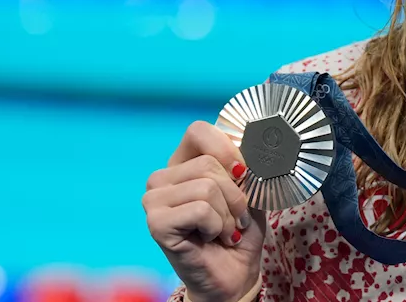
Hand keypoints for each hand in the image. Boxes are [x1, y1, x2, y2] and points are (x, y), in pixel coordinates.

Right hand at [144, 121, 266, 301]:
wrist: (235, 274)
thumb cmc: (239, 230)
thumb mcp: (249, 189)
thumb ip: (244, 164)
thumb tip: (250, 142)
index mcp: (183, 162)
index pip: (198, 130)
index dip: (227, 148)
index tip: (243, 173)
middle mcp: (163, 178)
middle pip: (208, 163)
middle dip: (235, 194)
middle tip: (235, 217)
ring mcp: (154, 201)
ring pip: (207, 186)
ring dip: (228, 214)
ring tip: (224, 230)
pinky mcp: (156, 224)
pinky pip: (200, 209)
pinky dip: (217, 226)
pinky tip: (211, 238)